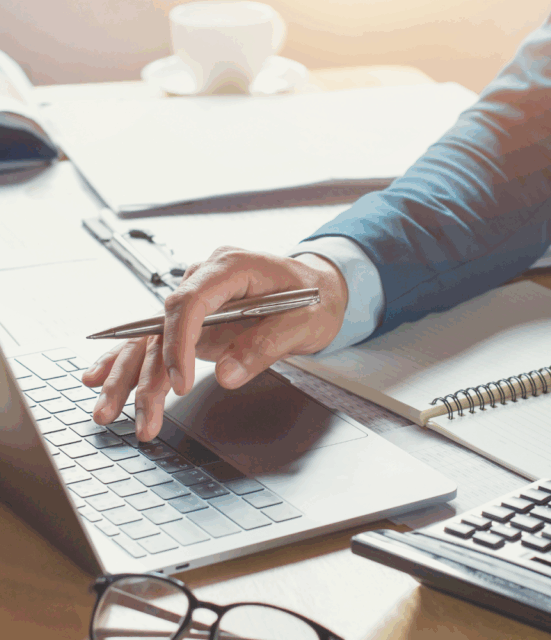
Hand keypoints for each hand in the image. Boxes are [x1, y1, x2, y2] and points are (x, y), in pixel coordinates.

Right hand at [81, 248, 347, 441]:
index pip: (190, 302)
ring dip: (128, 375)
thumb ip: (265, 345)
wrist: (319, 287)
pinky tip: (100, 379)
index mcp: (231, 267)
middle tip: (143, 415)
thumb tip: (226, 374)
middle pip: (163, 324)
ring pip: (151, 336)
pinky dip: (129, 361)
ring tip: (107, 411)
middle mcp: (205, 278)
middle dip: (147, 372)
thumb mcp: (303, 322)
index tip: (180, 382)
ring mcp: (198, 299)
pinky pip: (156, 339)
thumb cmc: (314, 297)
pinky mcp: (196, 319)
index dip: (178, 343)